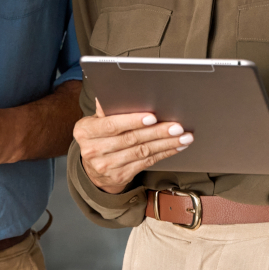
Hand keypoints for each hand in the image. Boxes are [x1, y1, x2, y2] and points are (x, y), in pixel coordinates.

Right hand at [73, 99, 193, 193]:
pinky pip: (146, 163)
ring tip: (183, 137)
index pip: (111, 125)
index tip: (152, 116)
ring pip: (142, 152)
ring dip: (165, 144)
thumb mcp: (94, 122)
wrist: (92, 170)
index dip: (132, 121)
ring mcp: (106, 166)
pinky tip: (175, 147)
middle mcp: (93, 150)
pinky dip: (163, 154)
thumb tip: (116, 93)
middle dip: (157, 132)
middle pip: (130, 139)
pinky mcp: (120, 177)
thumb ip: (106, 111)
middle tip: (176, 126)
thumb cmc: (98, 137)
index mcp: (85, 131)